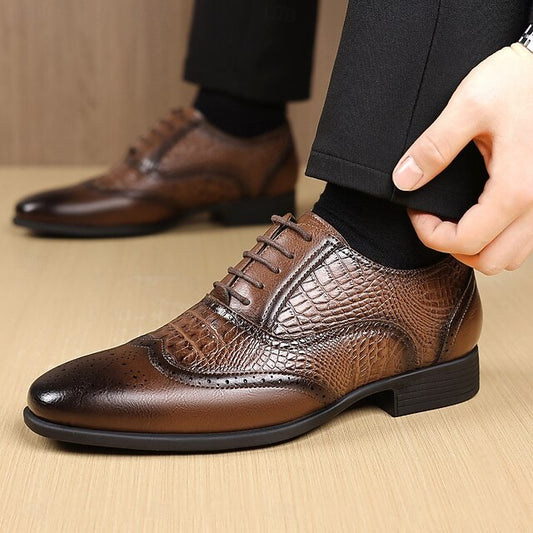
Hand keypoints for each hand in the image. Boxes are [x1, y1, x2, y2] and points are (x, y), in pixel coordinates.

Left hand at [393, 43, 532, 274]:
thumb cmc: (518, 80)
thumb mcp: (469, 105)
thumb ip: (434, 146)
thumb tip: (405, 180)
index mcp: (517, 188)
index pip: (467, 241)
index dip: (431, 235)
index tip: (417, 213)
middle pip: (491, 261)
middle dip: (454, 248)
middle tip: (434, 221)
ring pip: (511, 257)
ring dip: (478, 248)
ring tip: (455, 221)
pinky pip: (525, 240)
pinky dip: (499, 239)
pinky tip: (481, 216)